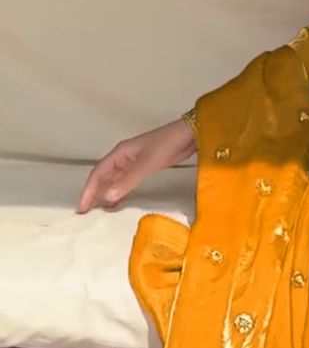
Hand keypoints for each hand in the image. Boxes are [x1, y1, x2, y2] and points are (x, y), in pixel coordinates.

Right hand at [76, 119, 194, 214]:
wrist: (188, 135)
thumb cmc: (167, 144)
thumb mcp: (146, 164)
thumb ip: (127, 181)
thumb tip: (106, 197)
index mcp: (120, 153)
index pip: (98, 173)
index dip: (88, 190)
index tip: (82, 207)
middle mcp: (123, 157)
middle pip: (102, 176)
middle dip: (93, 193)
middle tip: (85, 212)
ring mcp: (132, 162)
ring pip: (112, 180)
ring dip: (104, 193)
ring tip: (98, 211)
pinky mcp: (142, 167)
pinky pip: (124, 181)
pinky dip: (118, 192)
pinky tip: (117, 202)